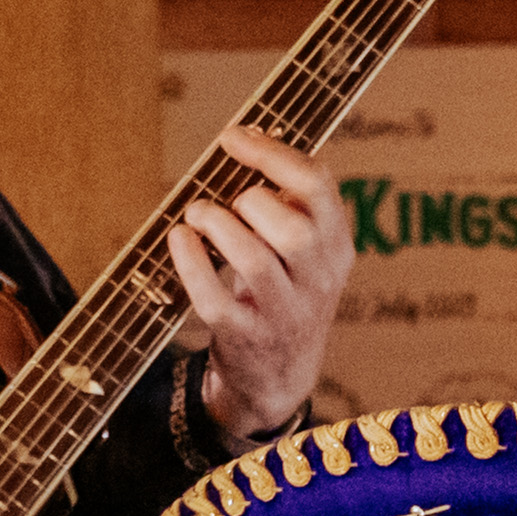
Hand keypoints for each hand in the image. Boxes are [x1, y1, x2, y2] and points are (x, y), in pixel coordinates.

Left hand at [164, 128, 355, 439]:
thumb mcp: (306, 253)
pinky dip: (190, 261)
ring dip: (218, 225)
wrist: (279, 378)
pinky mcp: (242, 337)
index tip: (233, 137)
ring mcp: (282, 314)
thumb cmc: (284, 292)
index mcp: (337, 248)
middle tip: (229, 200)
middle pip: (295, 230)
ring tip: (199, 214)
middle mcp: (318, 283)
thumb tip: (248, 138)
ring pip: (255, 261)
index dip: (272, 154)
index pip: (319, 187)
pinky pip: (213, 296)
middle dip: (252, 201)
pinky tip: (179, 238)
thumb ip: (290, 202)